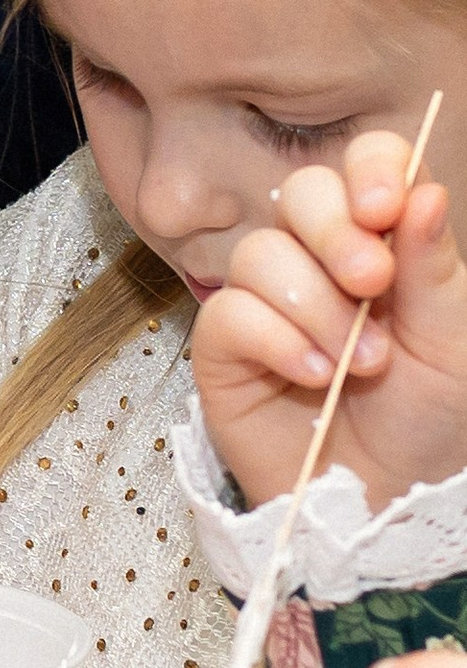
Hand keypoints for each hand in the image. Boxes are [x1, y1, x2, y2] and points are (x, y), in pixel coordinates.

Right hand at [195, 134, 466, 508]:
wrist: (387, 499)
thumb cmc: (427, 421)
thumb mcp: (452, 344)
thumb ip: (433, 268)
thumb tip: (424, 191)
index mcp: (379, 245)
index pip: (363, 168)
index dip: (369, 168)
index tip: (384, 206)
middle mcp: (318, 262)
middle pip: (301, 194)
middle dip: (336, 233)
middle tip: (372, 284)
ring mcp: (265, 301)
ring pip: (261, 253)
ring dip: (317, 309)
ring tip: (359, 364)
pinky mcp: (223, 346)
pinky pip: (229, 313)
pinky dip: (278, 342)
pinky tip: (314, 378)